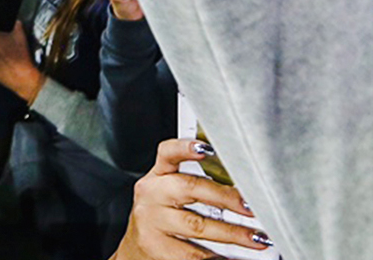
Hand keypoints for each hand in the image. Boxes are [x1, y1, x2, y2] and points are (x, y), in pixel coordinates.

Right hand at [110, 139, 267, 259]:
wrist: (138, 250)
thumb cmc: (162, 220)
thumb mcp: (170, 196)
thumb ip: (196, 187)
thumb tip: (242, 189)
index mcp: (157, 177)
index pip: (168, 154)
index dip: (185, 148)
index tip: (207, 148)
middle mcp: (151, 195)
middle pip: (188, 188)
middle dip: (225, 197)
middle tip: (251, 206)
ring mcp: (151, 221)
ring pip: (196, 225)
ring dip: (232, 233)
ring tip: (257, 238)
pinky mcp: (155, 247)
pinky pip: (194, 254)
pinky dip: (220, 257)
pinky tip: (237, 258)